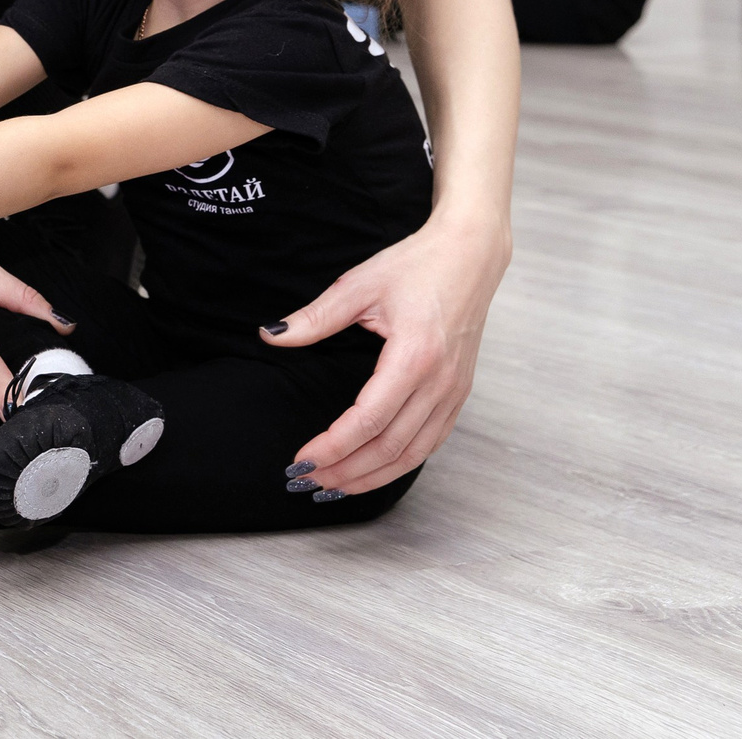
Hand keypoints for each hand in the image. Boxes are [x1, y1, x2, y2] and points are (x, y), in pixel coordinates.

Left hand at [261, 213, 509, 495]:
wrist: (470, 256)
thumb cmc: (418, 265)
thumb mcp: (358, 285)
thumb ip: (315, 318)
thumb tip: (271, 336)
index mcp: (414, 357)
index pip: (368, 421)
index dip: (333, 447)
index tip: (301, 459)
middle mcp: (440, 382)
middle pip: (390, 447)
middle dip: (346, 471)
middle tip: (307, 481)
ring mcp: (455, 391)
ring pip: (414, 453)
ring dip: (373, 476)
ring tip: (334, 486)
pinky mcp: (460, 393)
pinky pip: (431, 441)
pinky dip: (401, 464)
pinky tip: (374, 470)